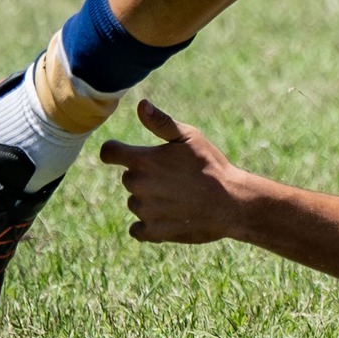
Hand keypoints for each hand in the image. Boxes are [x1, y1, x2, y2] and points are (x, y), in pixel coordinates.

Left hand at [101, 99, 249, 244]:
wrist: (229, 203)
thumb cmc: (210, 165)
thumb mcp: (190, 137)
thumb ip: (161, 122)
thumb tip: (141, 105)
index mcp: (143, 160)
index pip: (109, 152)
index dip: (115, 150)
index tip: (122, 152)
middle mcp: (138, 186)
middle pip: (128, 177)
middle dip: (145, 174)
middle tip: (174, 175)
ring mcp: (143, 211)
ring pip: (136, 201)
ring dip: (150, 198)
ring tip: (178, 194)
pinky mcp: (151, 232)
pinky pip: (139, 227)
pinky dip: (151, 222)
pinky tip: (171, 214)